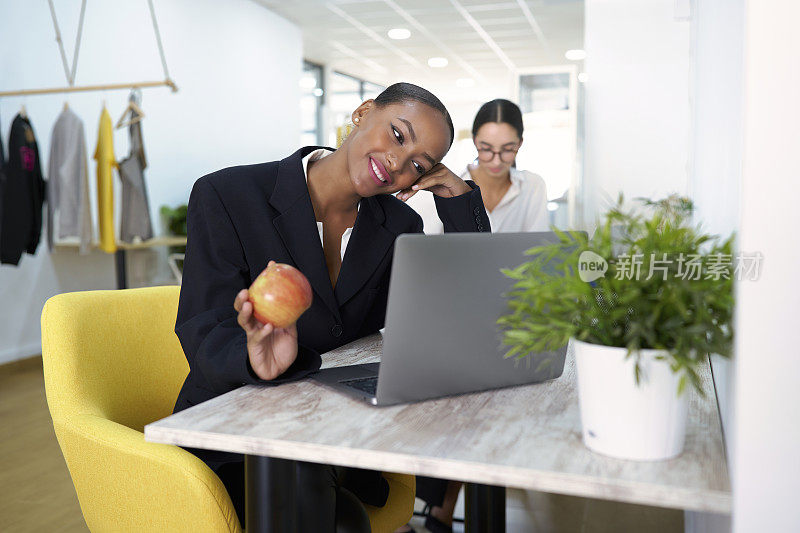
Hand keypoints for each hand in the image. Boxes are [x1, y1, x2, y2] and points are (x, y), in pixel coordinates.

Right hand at [234, 263, 298, 380]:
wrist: (280, 368)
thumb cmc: (282, 348)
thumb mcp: (290, 328)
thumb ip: (291, 315)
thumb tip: (300, 297)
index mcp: (262, 317)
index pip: (259, 297)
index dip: (263, 281)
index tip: (270, 266)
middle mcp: (255, 324)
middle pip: (243, 308)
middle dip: (242, 298)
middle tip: (246, 290)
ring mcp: (253, 334)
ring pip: (244, 321)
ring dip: (245, 312)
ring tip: (248, 304)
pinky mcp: (254, 346)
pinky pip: (257, 337)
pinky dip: (263, 331)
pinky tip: (268, 326)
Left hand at [396, 163, 470, 201]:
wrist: (461, 193)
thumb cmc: (446, 188)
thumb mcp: (430, 187)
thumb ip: (420, 185)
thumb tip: (404, 190)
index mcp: (430, 167)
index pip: (415, 175)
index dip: (406, 184)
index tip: (398, 194)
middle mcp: (434, 165)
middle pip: (417, 176)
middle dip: (407, 187)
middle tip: (399, 196)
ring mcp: (440, 169)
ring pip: (423, 179)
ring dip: (412, 188)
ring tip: (404, 196)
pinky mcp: (446, 174)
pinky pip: (432, 180)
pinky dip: (423, 184)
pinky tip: (415, 188)